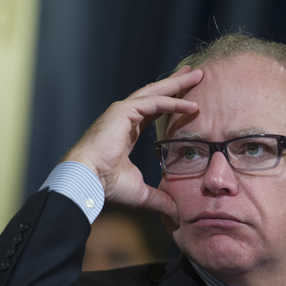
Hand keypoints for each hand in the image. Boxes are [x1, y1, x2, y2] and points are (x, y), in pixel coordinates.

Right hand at [64, 66, 202, 221]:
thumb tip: (176, 212)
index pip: (153, 110)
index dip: (170, 102)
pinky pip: (153, 103)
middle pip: (156, 94)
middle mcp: (125, 117)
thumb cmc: (107, 185)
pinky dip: (172, 102)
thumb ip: (159, 198)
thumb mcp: (140, 192)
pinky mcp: (122, 111)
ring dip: (177, 84)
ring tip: (197, 75)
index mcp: (127, 130)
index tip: (188, 98)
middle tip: (195, 73)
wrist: (87, 180)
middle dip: (176, 84)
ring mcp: (122, 111)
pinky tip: (190, 106)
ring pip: (156, 92)